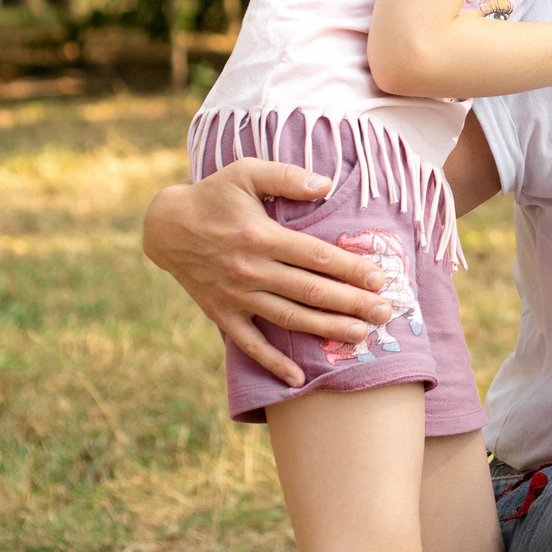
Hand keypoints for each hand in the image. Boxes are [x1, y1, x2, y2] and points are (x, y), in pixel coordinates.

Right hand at [141, 160, 397, 386]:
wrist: (165, 227)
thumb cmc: (213, 195)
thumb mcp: (245, 171)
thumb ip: (286, 176)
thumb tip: (326, 183)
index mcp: (262, 236)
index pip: (317, 257)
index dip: (351, 268)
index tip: (380, 278)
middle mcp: (251, 270)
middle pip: (311, 291)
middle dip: (352, 303)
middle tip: (385, 313)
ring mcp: (236, 296)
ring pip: (289, 318)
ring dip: (326, 329)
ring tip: (361, 337)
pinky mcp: (222, 314)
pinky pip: (250, 345)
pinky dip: (273, 363)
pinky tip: (298, 379)